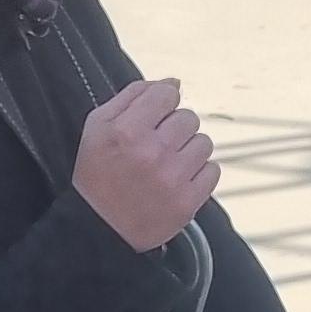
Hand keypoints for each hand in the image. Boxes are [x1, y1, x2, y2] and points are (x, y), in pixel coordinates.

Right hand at [75, 77, 217, 251]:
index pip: (167, 94)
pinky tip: (177, 181)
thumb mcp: (98, 127)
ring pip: (204, 142)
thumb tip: (173, 81)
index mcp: (126, 130)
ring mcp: (172, 178)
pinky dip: (198, 174)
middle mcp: (151, 152)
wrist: (100, 230)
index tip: (154, 119)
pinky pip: (213, 170)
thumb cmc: (98, 174)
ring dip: (188, 151)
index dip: (162, 103)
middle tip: (156, 147)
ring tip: (167, 165)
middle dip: (174, 129)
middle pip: (188, 117)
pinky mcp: (187, 202)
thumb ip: (134, 96)